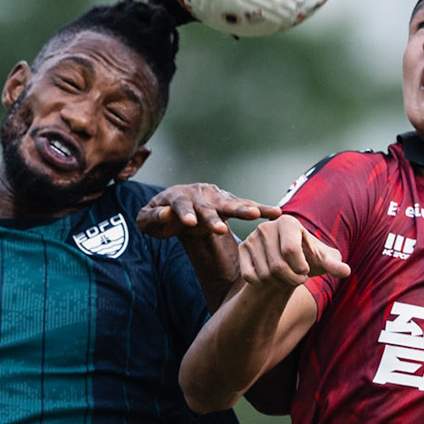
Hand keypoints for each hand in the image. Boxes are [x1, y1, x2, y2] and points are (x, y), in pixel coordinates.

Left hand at [136, 183, 280, 237]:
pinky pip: (246, 206)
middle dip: (213, 218)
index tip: (189, 223)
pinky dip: (261, 209)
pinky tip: (276, 213)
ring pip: (229, 204)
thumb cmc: (159, 217)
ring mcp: (215, 197)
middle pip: (206, 206)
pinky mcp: (228, 202)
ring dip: (242, 209)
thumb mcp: (147, 221)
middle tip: (220, 229)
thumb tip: (166, 214)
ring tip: (256, 215)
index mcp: (177, 196)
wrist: (175, 207)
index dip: (184, 213)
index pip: (180, 205)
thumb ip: (152, 218)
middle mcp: (198, 194)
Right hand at [236, 216, 349, 290]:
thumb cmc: (307, 259)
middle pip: (277, 266)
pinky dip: (262, 284)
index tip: (305, 270)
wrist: (287, 263)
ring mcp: (252, 238)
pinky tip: (271, 280)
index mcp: (288, 222)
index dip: (300, 268)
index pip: (290, 251)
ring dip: (278, 283)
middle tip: (298, 279)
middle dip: (292, 279)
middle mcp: (267, 227)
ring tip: (286, 278)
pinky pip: (250, 276)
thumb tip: (346, 271)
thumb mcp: (323, 261)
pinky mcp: (243, 250)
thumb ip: (334, 265)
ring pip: (264, 274)